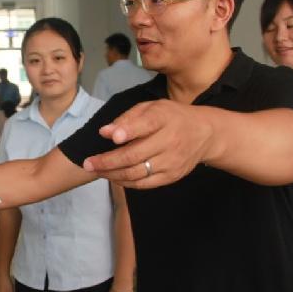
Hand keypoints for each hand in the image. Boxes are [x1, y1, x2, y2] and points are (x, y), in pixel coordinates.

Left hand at [83, 100, 212, 188]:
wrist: (205, 134)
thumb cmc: (171, 117)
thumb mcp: (152, 107)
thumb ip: (128, 118)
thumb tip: (105, 132)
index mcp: (164, 119)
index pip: (145, 125)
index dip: (127, 131)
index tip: (111, 136)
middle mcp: (169, 141)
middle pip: (134, 155)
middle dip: (107, 161)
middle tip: (87, 163)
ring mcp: (171, 162)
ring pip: (136, 173)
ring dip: (112, 174)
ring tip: (95, 171)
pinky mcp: (172, 176)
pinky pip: (144, 184)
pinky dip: (125, 182)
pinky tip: (113, 177)